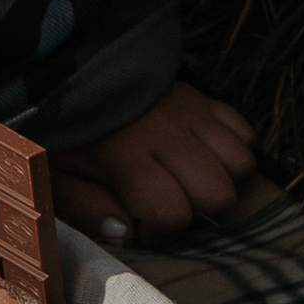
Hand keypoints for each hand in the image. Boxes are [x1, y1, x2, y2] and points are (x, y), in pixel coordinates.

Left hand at [50, 83, 254, 242]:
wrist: (79, 70)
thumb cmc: (69, 132)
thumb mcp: (58, 174)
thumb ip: (86, 208)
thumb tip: (126, 233)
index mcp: (126, 156)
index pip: (174, 213)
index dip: (161, 226)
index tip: (141, 215)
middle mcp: (167, 133)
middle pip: (220, 193)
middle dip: (198, 207)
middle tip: (170, 196)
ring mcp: (192, 113)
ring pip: (241, 163)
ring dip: (220, 177)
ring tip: (189, 176)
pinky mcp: (206, 99)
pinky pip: (246, 133)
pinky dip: (231, 148)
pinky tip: (202, 153)